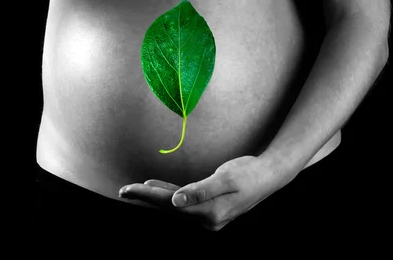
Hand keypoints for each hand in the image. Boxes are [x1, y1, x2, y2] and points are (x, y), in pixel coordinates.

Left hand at [118, 156, 289, 231]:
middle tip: (122, 191)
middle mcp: (208, 220)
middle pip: (170, 209)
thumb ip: (200, 191)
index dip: (147, 197)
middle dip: (146, 199)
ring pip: (176, 207)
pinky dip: (171, 195)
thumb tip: (175, 203)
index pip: (171, 206)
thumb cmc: (249, 173)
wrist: (270, 175)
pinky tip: (158, 188)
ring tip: (135, 190)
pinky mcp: (211, 209)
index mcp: (210, 213)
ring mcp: (209, 216)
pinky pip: (185, 203)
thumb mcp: (226, 178)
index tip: (127, 189)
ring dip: (156, 198)